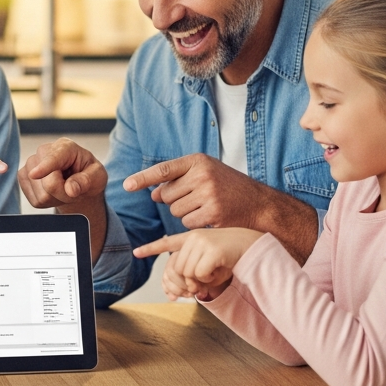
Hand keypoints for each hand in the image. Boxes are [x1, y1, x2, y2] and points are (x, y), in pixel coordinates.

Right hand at [18, 137, 107, 208]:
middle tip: (74, 189)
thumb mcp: (98, 177)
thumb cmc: (89, 175)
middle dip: (63, 194)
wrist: (78, 180)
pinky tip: (53, 193)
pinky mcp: (23, 176)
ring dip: (56, 199)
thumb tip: (71, 189)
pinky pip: (34, 200)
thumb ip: (86, 180)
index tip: (35, 174)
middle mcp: (45, 151)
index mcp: (66, 147)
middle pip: (49, 184)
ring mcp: (31, 164)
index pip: (53, 158)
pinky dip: (46, 202)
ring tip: (64, 189)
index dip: (45, 167)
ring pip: (41, 194)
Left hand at [123, 153, 269, 229]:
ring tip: (205, 207)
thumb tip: (153, 194)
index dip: (143, 178)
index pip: (164, 170)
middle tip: (196, 199)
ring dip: (185, 213)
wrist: (259, 204)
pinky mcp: (213, 213)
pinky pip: (187, 222)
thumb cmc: (228, 188)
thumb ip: (179, 180)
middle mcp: (202, 175)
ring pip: (175, 211)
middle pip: (167, 195)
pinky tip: (210, 217)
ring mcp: (208, 194)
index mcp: (198, 161)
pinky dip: (194, 223)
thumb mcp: (204, 175)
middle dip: (175, 201)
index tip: (126, 185)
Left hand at [134, 228, 261, 300]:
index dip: (150, 248)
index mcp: (192, 238)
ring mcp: (201, 241)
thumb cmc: (234, 257)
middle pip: (177, 268)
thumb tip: (184, 290)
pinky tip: (221, 269)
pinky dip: (209, 278)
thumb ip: (196, 271)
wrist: (255, 247)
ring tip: (215, 271)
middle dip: (190, 280)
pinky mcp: (211, 249)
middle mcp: (194, 237)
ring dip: (201, 280)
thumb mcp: (212, 262)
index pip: (167, 243)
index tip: (136, 252)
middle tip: (206, 279)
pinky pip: (200, 273)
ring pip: (187, 272)